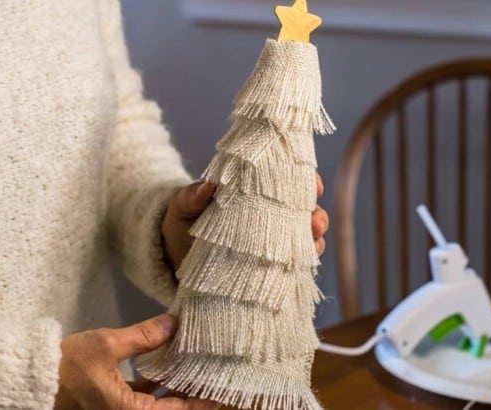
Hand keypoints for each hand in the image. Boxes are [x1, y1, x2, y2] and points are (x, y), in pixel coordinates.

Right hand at [55, 314, 217, 409]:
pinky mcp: (109, 405)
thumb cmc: (65, 367)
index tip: (223, 390)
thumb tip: (174, 323)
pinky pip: (141, 399)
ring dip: (175, 388)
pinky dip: (155, 386)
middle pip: (171, 409)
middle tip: (214, 373)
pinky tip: (166, 367)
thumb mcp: (107, 346)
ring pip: (157, 404)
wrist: (28, 380)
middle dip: (192, 392)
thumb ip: (144, 336)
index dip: (204, 401)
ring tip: (195, 366)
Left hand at [162, 175, 329, 269]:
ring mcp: (270, 240)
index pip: (287, 180)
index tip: (314, 186)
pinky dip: (302, 262)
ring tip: (313, 242)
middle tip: (314, 222)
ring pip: (304, 236)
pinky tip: (303, 264)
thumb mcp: (183, 205)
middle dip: (316, 214)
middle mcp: (268, 214)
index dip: (306, 180)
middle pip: (303, 210)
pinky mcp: (267, 265)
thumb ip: (192, 196)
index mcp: (253, 191)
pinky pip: (293, 262)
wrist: (174, 258)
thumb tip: (208, 187)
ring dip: (314, 239)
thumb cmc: (183, 222)